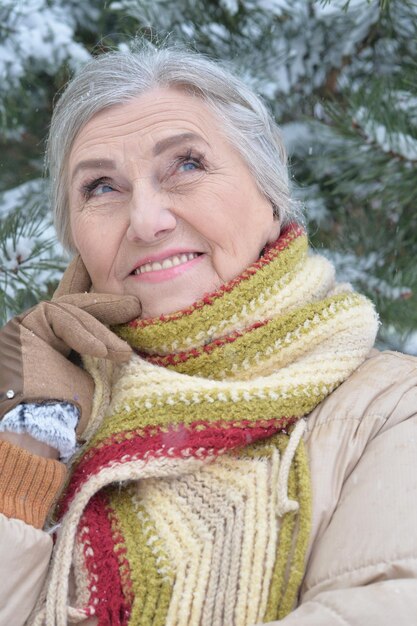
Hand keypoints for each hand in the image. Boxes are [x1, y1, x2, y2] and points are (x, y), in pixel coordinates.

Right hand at [0, 255, 140, 435]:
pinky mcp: (23, 325)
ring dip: (101, 331)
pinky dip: (82, 335)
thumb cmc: (71, 416)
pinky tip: (102, 351)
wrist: (39, 434)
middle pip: (79, 304)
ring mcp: (33, 327)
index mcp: (64, 344)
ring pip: (72, 310)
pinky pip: (58, 317)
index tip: (123, 285)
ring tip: (124, 353)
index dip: (102, 294)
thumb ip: (107, 352)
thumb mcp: (99, 377)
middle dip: (108, 301)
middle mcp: (46, 332)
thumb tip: (132, 339)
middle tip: (136, 303)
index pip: (85, 312)